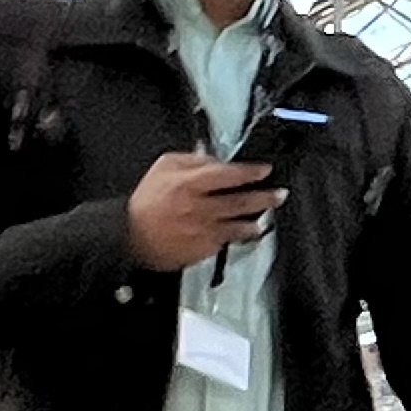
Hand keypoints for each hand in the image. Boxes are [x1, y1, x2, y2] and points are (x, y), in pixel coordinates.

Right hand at [125, 152, 281, 272]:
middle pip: (241, 201)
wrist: (131, 237)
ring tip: (267, 215)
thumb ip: (192, 161)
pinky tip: (249, 232)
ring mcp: (204, 231)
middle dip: (265, 197)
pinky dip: (241, 236)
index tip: (264, 170)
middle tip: (279, 193)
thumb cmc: (145, 203)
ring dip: (257, 219)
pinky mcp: (204, 250)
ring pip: (239, 226)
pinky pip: (228, 241)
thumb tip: (214, 160)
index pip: (229, 174)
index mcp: (189, 184)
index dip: (250, 171)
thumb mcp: (164, 168)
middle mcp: (200, 208)